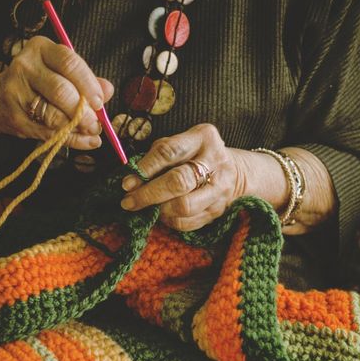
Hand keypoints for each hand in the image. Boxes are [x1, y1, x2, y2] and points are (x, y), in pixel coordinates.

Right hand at [0, 35, 113, 149]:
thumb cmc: (37, 82)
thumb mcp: (60, 72)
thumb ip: (85, 79)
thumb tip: (108, 89)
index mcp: (40, 48)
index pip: (69, 62)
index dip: (88, 83)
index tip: (100, 100)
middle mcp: (25, 66)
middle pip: (60, 90)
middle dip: (82, 110)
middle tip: (96, 121)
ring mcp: (16, 92)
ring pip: (53, 114)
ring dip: (77, 127)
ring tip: (92, 131)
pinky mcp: (15, 117)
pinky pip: (48, 132)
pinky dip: (71, 139)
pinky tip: (85, 141)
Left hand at [118, 124, 248, 230]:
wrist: (233, 172)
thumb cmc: (194, 155)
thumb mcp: (178, 144)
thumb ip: (156, 157)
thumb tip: (132, 182)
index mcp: (203, 137)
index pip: (169, 152)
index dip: (145, 169)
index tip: (127, 183)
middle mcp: (215, 161)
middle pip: (179, 182)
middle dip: (149, 194)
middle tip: (129, 201)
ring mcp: (220, 188)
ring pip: (184, 206)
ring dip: (158, 210)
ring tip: (146, 208)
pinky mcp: (218, 210)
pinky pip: (187, 222)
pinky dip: (169, 221)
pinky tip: (161, 214)